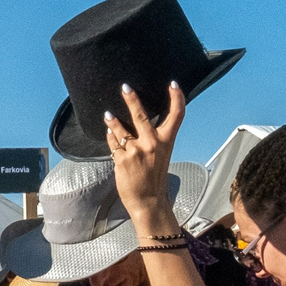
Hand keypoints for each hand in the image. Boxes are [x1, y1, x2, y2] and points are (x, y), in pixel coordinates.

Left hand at [101, 80, 188, 242]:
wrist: (148, 201)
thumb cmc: (154, 179)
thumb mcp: (160, 156)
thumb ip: (152, 139)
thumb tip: (137, 122)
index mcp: (166, 142)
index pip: (176, 116)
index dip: (176, 98)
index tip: (173, 84)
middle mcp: (152, 144)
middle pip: (141, 115)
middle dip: (132, 100)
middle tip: (125, 87)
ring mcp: (136, 151)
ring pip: (120, 129)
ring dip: (113, 121)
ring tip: (108, 115)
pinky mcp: (122, 159)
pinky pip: (113, 143)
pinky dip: (111, 138)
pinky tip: (109, 134)